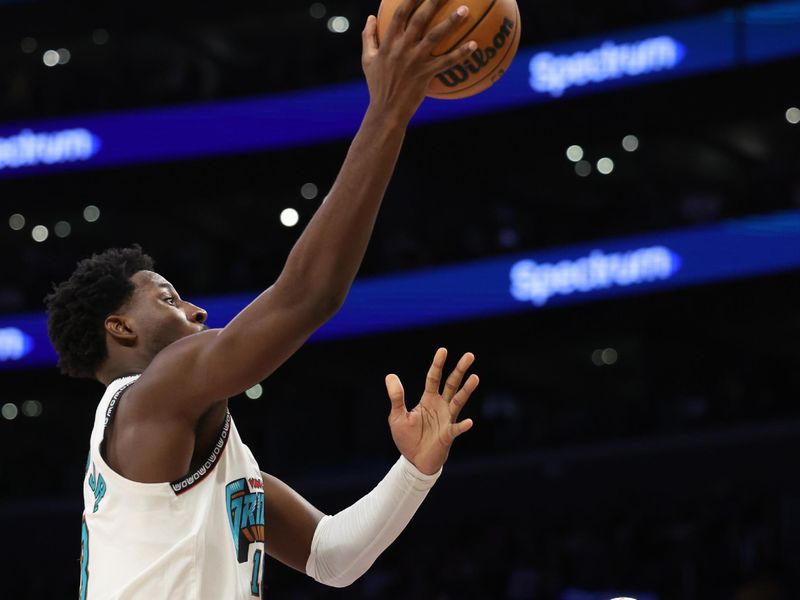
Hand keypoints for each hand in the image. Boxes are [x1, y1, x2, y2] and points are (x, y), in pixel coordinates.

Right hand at [361, 0, 477, 123]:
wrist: (386, 111)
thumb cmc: (378, 85)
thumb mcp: (368, 60)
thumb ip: (369, 37)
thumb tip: (370, 17)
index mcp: (388, 43)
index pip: (399, 14)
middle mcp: (402, 49)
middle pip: (419, 19)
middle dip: (432, 1)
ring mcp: (415, 61)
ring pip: (435, 37)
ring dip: (451, 22)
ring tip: (465, 9)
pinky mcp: (425, 74)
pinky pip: (446, 62)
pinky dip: (461, 54)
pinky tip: (475, 45)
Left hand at [386, 348, 478, 474]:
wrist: (414, 461)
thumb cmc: (407, 438)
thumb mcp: (397, 416)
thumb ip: (396, 397)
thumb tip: (390, 375)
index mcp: (428, 399)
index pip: (434, 378)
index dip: (438, 364)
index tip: (443, 350)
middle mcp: (441, 406)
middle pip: (452, 384)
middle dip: (460, 370)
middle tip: (470, 355)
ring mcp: (447, 419)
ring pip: (459, 401)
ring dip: (467, 390)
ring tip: (475, 377)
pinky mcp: (448, 435)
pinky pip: (456, 429)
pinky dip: (462, 426)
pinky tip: (468, 421)